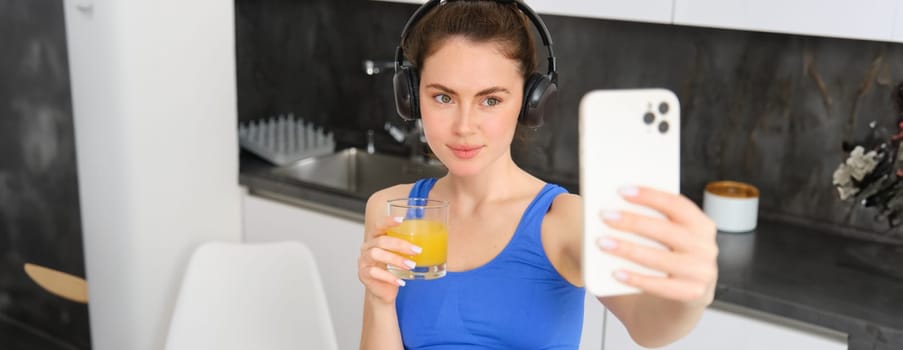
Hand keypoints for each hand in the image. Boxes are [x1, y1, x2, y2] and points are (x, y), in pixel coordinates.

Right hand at [357, 217, 421, 303]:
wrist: (383, 291)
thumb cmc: (392, 270)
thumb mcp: (400, 256)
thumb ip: (408, 246)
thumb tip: (430, 240)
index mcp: (376, 239)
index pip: (379, 226)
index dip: (389, 221)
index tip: (402, 219)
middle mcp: (367, 247)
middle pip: (381, 241)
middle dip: (400, 245)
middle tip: (417, 250)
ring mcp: (363, 261)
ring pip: (376, 255)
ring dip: (396, 259)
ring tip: (411, 266)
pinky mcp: (363, 274)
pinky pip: (374, 273)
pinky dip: (390, 277)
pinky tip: (401, 281)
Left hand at [598, 186, 718, 305]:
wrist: (665, 312)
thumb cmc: (656, 267)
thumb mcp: (655, 242)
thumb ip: (642, 223)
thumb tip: (610, 207)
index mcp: (701, 226)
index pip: (677, 204)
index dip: (650, 195)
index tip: (622, 191)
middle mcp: (707, 248)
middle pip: (668, 230)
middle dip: (633, 221)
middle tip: (605, 216)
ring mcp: (703, 273)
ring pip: (663, 258)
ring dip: (630, 249)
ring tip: (603, 243)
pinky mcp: (693, 296)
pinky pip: (662, 286)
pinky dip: (637, 279)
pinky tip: (615, 273)